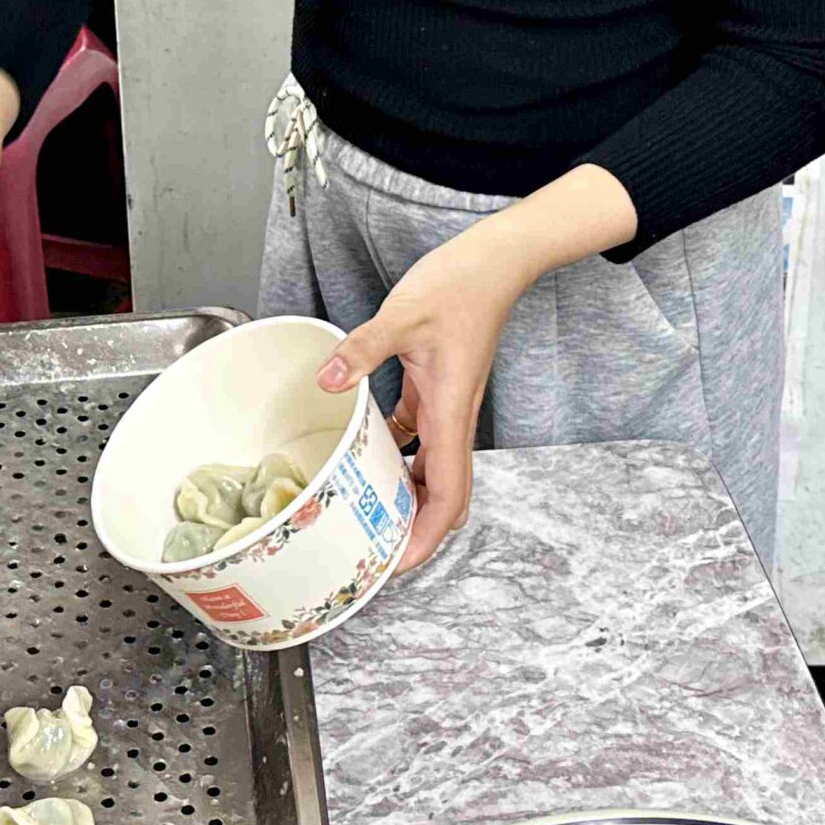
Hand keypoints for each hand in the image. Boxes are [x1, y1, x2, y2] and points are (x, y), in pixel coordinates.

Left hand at [314, 235, 531, 573]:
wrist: (495, 260)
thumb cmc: (461, 285)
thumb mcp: (403, 315)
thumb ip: (364, 349)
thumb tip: (329, 379)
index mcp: (451, 413)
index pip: (447, 494)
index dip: (426, 538)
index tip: (396, 564)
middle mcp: (453, 418)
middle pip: (443, 495)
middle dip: (415, 530)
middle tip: (372, 549)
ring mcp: (447, 405)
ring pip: (431, 470)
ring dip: (405, 496)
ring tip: (364, 511)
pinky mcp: (437, 388)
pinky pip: (418, 436)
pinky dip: (397, 454)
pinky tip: (364, 450)